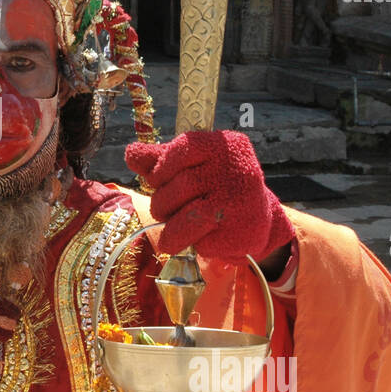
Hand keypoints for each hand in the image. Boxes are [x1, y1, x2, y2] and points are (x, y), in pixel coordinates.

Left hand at [125, 130, 292, 262]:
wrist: (259, 217)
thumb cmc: (216, 186)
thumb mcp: (191, 166)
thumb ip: (161, 159)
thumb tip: (131, 153)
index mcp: (223, 146)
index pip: (182, 149)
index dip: (161, 168)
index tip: (156, 180)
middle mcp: (237, 170)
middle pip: (182, 186)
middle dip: (162, 203)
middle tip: (162, 210)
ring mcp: (242, 201)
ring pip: (189, 218)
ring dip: (171, 232)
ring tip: (169, 236)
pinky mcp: (243, 231)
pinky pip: (205, 242)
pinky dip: (196, 244)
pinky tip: (203, 239)